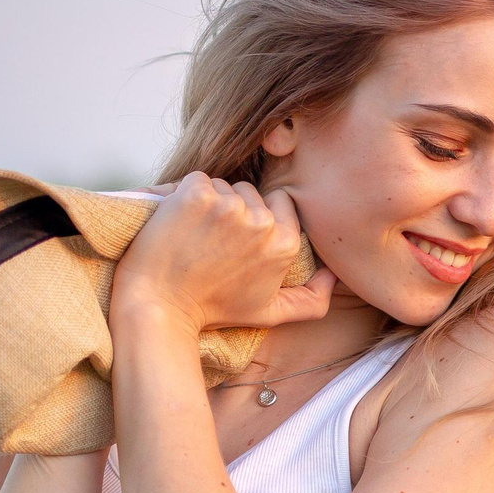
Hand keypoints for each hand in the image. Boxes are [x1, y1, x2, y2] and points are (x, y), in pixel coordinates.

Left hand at [111, 174, 336, 337]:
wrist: (160, 309)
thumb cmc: (212, 310)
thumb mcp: (269, 313)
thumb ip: (310, 301)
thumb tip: (334, 278)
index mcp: (285, 244)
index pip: (279, 203)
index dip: (255, 217)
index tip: (233, 240)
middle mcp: (263, 223)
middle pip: (249, 193)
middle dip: (230, 210)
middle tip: (209, 243)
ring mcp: (229, 207)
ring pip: (222, 185)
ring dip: (206, 202)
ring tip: (191, 236)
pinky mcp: (197, 196)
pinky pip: (195, 179)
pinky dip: (182, 195)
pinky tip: (176, 222)